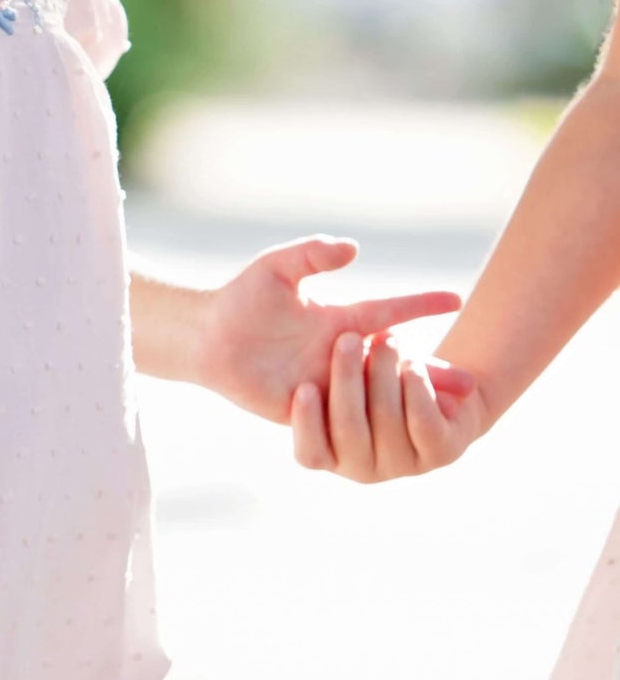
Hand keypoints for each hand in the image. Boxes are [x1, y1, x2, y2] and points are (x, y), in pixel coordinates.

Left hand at [204, 235, 461, 423]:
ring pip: (374, 395)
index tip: (457, 300)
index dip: (421, 306)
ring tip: (443, 409)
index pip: (389, 312)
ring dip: (405, 400)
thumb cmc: (242, 299)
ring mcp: (325, 383)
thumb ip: (312, 253)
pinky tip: (392, 431)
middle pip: (394, 364)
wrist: (207, 337)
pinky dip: (367, 422)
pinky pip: (340, 417)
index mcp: (339, 320)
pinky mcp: (306, 409)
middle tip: (472, 383)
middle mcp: (338, 354)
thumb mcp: (276, 268)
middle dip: (431, 372)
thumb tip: (354, 248)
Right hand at [291, 330, 487, 480]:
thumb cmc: (379, 377)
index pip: (310, 454)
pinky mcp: (442, 453)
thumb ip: (327, 373)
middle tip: (348, 339)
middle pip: (348, 429)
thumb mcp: (350, 374)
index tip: (304, 387)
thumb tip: (296, 370)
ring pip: (386, 417)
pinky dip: (416, 387)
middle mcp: (365, 468)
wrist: (442, 390)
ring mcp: (404, 465)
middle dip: (347, 378)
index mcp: (333, 455)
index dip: (306, 424)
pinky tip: (413, 364)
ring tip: (386, 337)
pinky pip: (422, 420)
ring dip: (384, 371)